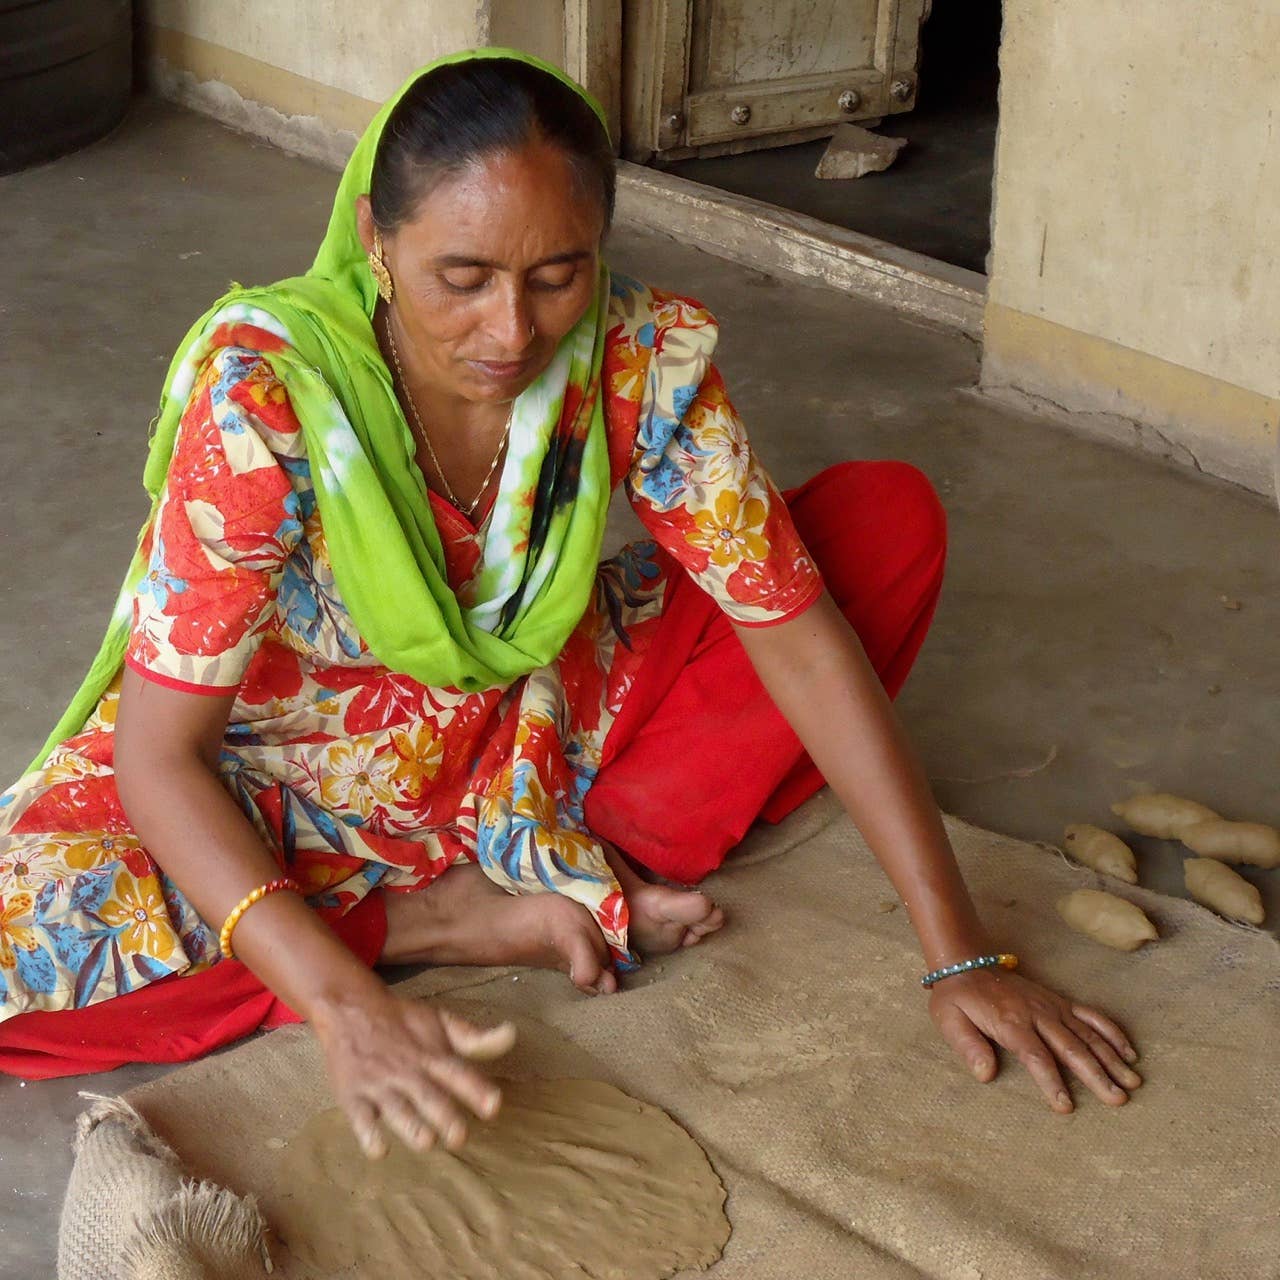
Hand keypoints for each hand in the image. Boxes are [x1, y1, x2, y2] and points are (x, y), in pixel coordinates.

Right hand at [312, 987, 516, 1157]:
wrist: (350, 1009)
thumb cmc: (403, 1021)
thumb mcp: (440, 1020)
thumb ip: (474, 1036)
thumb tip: (512, 1036)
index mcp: (432, 1055)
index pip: (458, 1073)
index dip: (476, 1089)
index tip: (493, 1106)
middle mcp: (408, 1070)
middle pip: (429, 1096)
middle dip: (444, 1117)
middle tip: (459, 1137)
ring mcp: (379, 1084)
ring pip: (397, 1109)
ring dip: (410, 1126)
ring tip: (426, 1141)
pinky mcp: (353, 1095)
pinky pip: (360, 1117)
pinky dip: (368, 1134)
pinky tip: (378, 1149)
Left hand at [928, 968, 1140, 1112]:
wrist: (967, 963)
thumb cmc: (957, 998)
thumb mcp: (948, 1020)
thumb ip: (967, 1046)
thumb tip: (985, 1075)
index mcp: (1010, 1022)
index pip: (1035, 1056)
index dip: (1051, 1082)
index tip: (1065, 1107)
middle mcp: (1037, 1014)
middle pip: (1070, 1047)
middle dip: (1095, 1074)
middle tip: (1117, 1099)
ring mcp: (1052, 1006)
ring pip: (1087, 1034)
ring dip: (1111, 1058)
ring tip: (1132, 1083)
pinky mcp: (1059, 1002)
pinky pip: (1090, 1015)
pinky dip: (1111, 1031)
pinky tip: (1129, 1051)